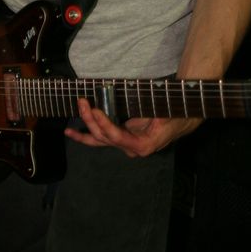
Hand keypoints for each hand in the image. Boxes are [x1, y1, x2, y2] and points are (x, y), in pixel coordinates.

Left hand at [64, 98, 201, 157]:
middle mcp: (131, 149)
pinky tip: (73, 133)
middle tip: (82, 103)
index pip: (116, 137)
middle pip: (104, 138)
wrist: (182, 121)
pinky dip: (87, 136)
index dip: (104, 124)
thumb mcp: (163, 114)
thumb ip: (149, 116)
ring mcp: (125, 145)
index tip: (94, 110)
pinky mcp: (121, 139)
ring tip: (68, 128)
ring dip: (84, 131)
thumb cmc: (174, 116)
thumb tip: (135, 113)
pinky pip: (102, 139)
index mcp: (142, 145)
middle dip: (90, 121)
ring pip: (100, 140)